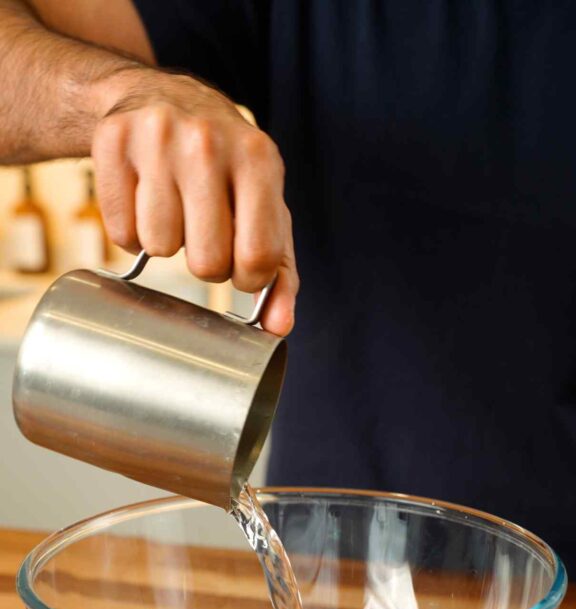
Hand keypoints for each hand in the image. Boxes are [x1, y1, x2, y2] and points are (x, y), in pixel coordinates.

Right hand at [92, 70, 297, 334]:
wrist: (159, 99)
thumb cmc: (223, 169)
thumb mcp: (264, 209)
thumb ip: (281, 273)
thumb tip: (278, 327)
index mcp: (258, 158)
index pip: (259, 257)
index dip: (248, 278)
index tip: (240, 267)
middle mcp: (208, 142)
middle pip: (208, 262)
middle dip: (205, 263)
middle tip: (203, 232)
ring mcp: (156, 137)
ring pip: (158, 247)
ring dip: (164, 244)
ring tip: (173, 209)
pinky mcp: (112, 140)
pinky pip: (120, 232)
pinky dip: (129, 231)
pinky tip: (142, 201)